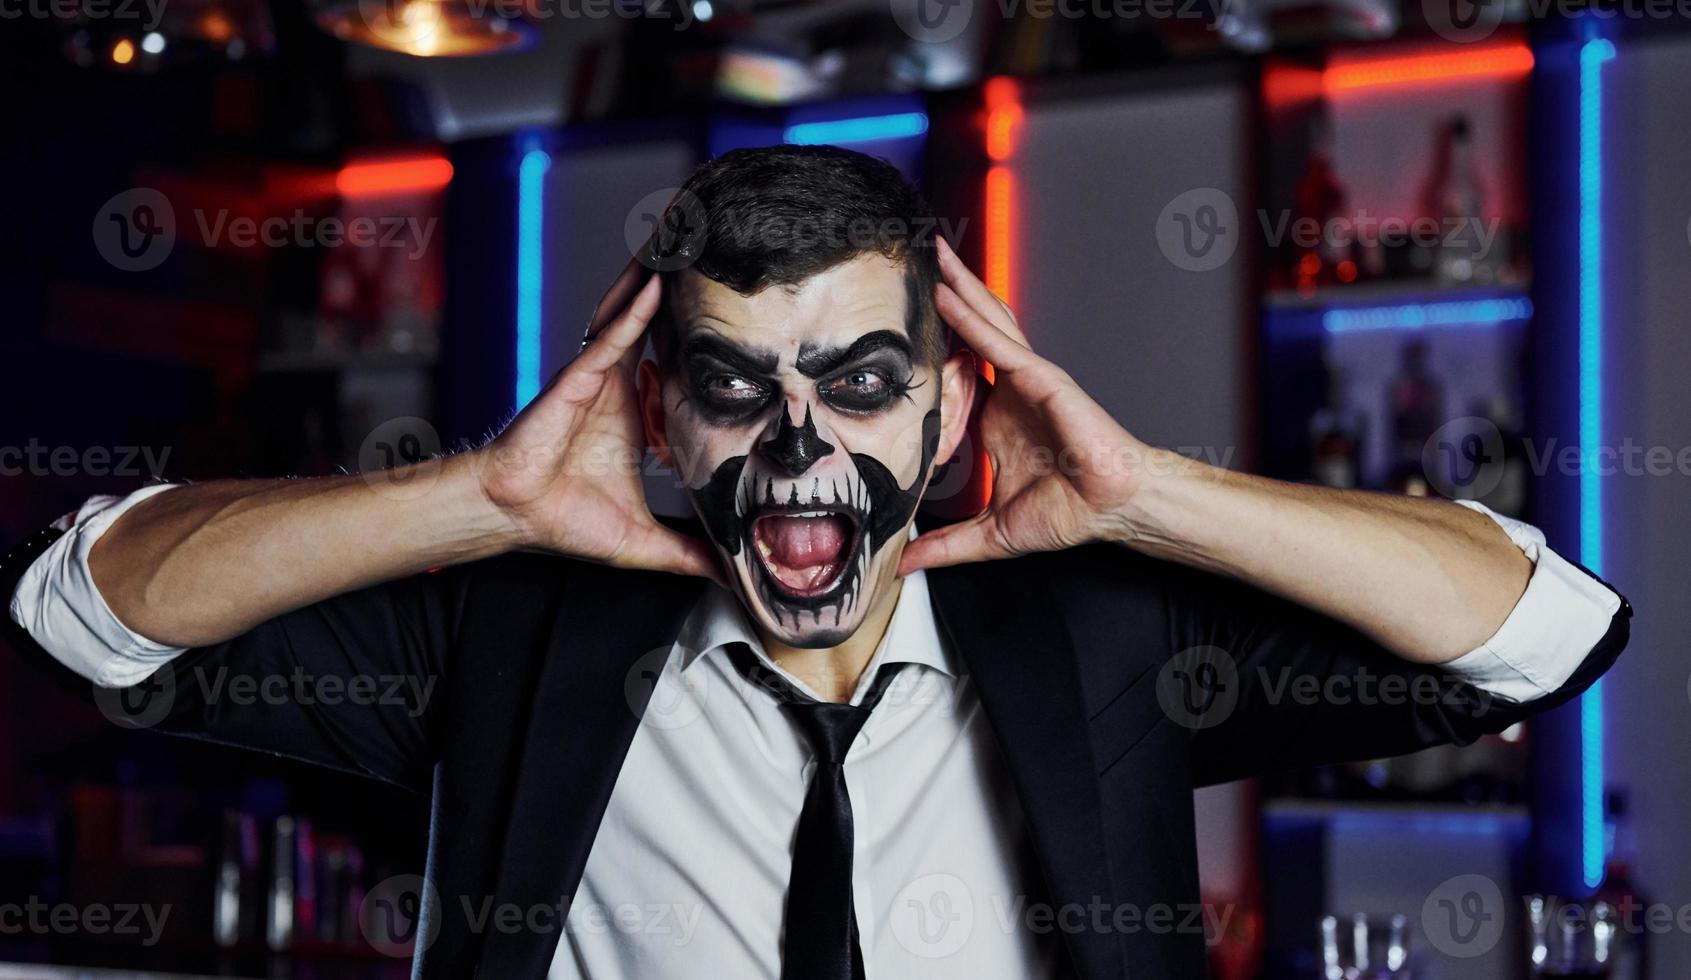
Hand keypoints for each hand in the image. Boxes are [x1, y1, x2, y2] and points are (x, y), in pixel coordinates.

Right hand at [474, 258, 720, 582]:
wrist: (514, 515)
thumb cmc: (563, 518)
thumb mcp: (642, 540)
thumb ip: (686, 555)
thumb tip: (727, 574)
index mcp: (636, 413)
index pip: (678, 365)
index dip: (706, 339)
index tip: (743, 318)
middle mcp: (619, 385)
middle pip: (660, 326)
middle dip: (686, 290)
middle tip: (722, 251)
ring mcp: (598, 376)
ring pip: (635, 318)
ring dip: (662, 280)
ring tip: (692, 238)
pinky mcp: (579, 376)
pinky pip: (610, 335)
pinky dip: (634, 308)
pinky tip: (658, 280)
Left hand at [899, 239, 1156, 574]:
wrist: (1111, 508)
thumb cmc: (1068, 512)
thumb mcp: (989, 534)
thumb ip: (945, 545)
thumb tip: (902, 564)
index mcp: (996, 417)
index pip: (956, 372)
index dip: (931, 347)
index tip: (896, 328)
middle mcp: (1010, 390)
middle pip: (971, 331)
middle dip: (945, 295)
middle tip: (913, 262)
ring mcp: (1027, 379)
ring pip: (987, 322)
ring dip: (959, 287)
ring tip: (933, 254)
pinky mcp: (1041, 378)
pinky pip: (1002, 343)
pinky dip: (973, 318)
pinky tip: (949, 293)